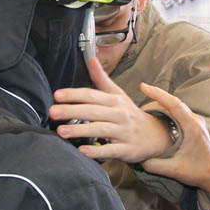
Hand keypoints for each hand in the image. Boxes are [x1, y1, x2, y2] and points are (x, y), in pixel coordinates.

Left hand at [49, 57, 171, 162]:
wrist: (156, 135)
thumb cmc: (131, 114)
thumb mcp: (118, 94)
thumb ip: (102, 79)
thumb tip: (91, 59)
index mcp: (115, 100)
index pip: (92, 95)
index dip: (74, 94)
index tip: (56, 95)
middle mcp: (120, 114)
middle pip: (94, 111)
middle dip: (72, 111)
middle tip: (53, 112)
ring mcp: (124, 132)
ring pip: (101, 129)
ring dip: (80, 130)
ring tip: (61, 131)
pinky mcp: (127, 149)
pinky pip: (111, 149)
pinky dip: (97, 150)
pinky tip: (82, 150)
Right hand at [139, 83, 209, 205]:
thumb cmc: (198, 172)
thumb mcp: (174, 170)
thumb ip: (155, 164)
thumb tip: (138, 158)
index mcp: (193, 128)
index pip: (174, 104)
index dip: (157, 94)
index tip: (143, 87)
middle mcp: (196, 121)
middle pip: (173, 102)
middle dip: (155, 97)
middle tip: (140, 97)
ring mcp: (196, 122)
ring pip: (176, 107)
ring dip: (161, 104)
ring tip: (145, 108)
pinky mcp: (195, 125)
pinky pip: (179, 112)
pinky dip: (166, 111)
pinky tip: (156, 115)